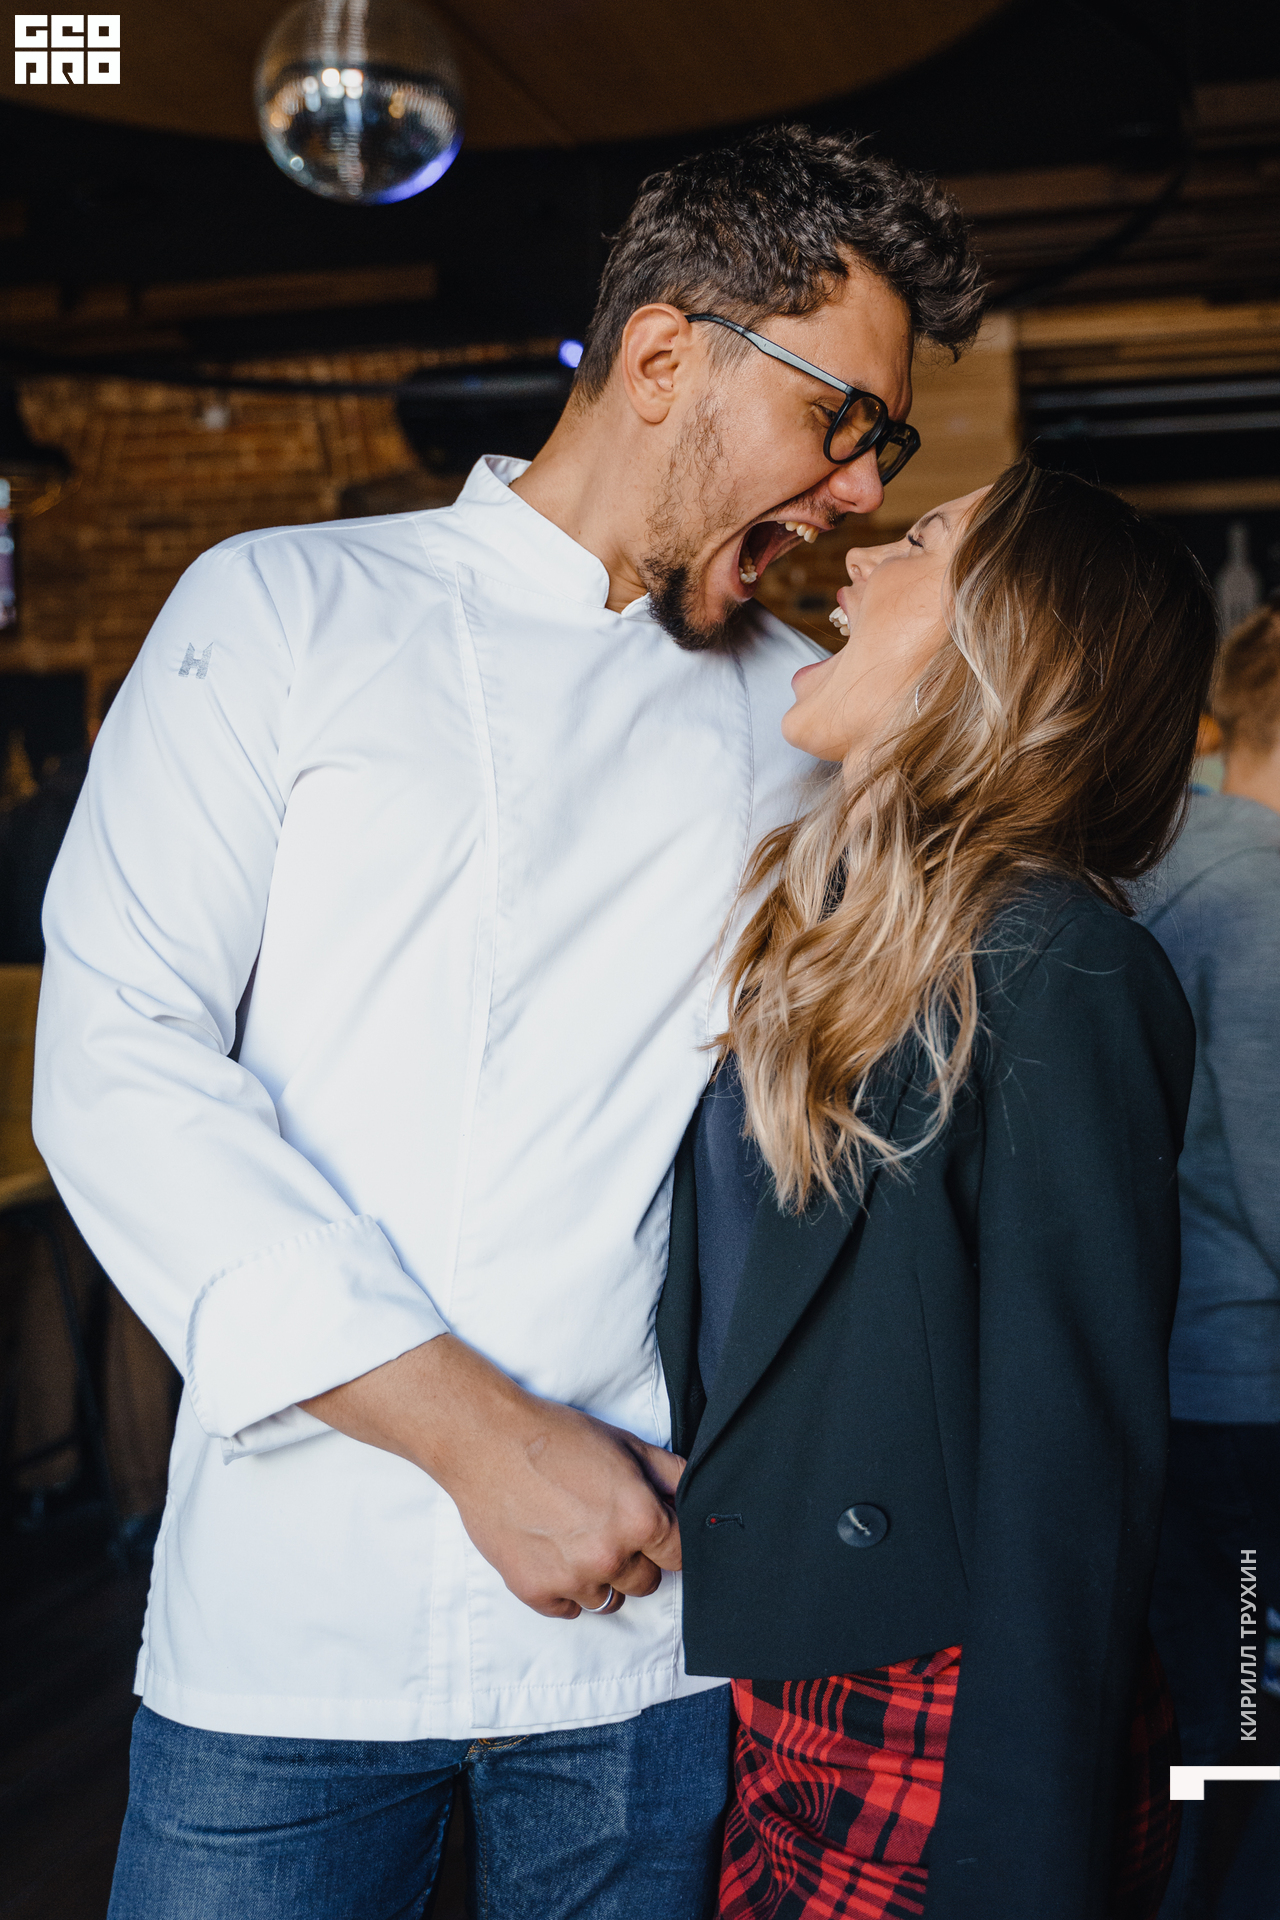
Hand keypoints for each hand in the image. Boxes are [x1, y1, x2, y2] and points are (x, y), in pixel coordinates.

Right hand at [301, 1335, 683, 1618]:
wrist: (486, 1440)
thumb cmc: (555, 1435)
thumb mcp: (625, 1443)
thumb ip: (670, 1474)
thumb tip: (698, 1498)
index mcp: (641, 1519)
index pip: (681, 1556)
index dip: (668, 1540)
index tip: (652, 1529)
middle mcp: (610, 1556)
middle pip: (647, 1582)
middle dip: (635, 1558)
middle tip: (604, 1523)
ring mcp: (571, 1579)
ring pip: (608, 1600)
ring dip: (600, 1576)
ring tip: (574, 1534)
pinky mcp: (535, 1592)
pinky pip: (569, 1609)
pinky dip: (565, 1587)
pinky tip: (551, 1549)